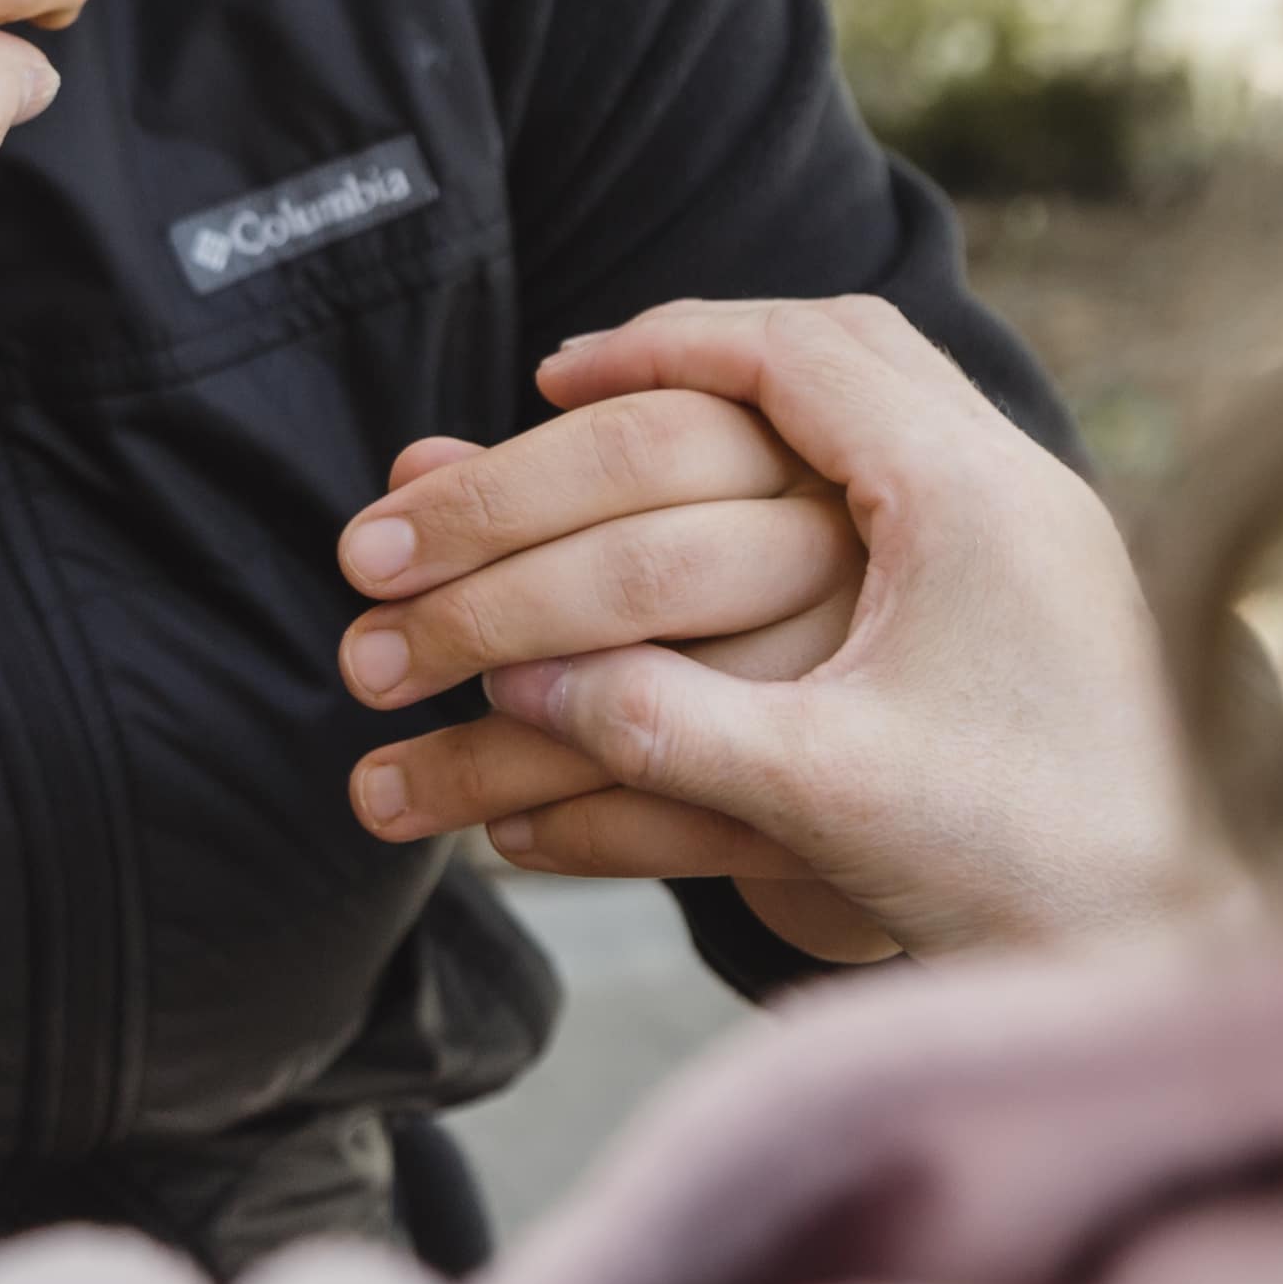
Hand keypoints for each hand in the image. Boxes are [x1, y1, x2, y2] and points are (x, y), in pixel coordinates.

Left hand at [328, 391, 873, 945]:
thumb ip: (542, 496)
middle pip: (643, 572)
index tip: (361, 553)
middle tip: (360, 666)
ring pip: (655, 714)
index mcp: (799, 460)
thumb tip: (409, 470)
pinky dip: (579, 832)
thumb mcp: (665, 532)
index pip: (635, 447)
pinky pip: (692, 826)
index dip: (485, 497)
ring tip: (372, 790)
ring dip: (487, 758)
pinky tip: (501, 835)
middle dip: (475, 619)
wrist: (922, 760)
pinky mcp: (856, 810)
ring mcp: (862, 694)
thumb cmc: (761, 616)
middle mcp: (845, 567)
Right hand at [338, 298, 1201, 963]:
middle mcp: (1024, 481)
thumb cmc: (1023, 871)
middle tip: (597, 379)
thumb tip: (510, 684)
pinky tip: (770, 509)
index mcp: (971, 497)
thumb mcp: (817, 794)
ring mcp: (1051, 523)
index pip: (798, 351)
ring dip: (778, 390)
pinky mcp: (1058, 575)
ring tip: (668, 426)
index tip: (559, 370)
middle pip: (850, 340)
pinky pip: (929, 454)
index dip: (663, 346)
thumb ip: (659, 726)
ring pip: (897, 390)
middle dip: (714, 346)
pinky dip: (833, 450)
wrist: (1194, 946)